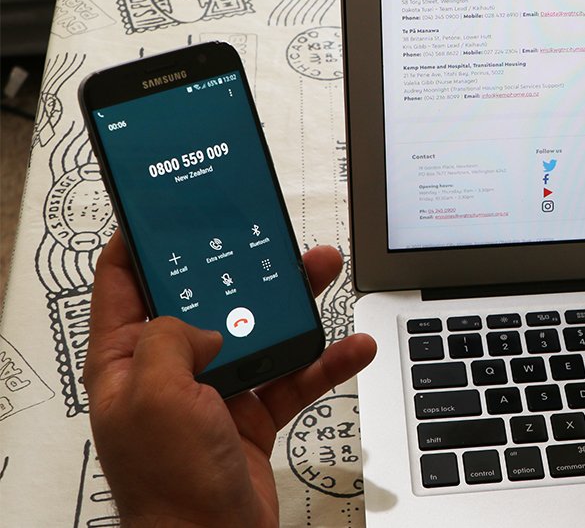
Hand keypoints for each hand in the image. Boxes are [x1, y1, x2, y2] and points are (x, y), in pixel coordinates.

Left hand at [84, 231, 376, 527]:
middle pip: (208, 300)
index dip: (144, 242)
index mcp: (127, 362)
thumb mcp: (156, 395)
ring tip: (322, 272)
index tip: (169, 208)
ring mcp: (213, 394)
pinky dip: (325, 360)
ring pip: (259, 331)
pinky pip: (294, 375)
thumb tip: (205, 321)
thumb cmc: (170, 485)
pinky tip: (351, 345)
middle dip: (242, 264)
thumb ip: (172, 339)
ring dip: (295, 304)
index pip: (124, 284)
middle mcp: (169, 373)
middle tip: (269, 235)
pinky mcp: (252, 415)